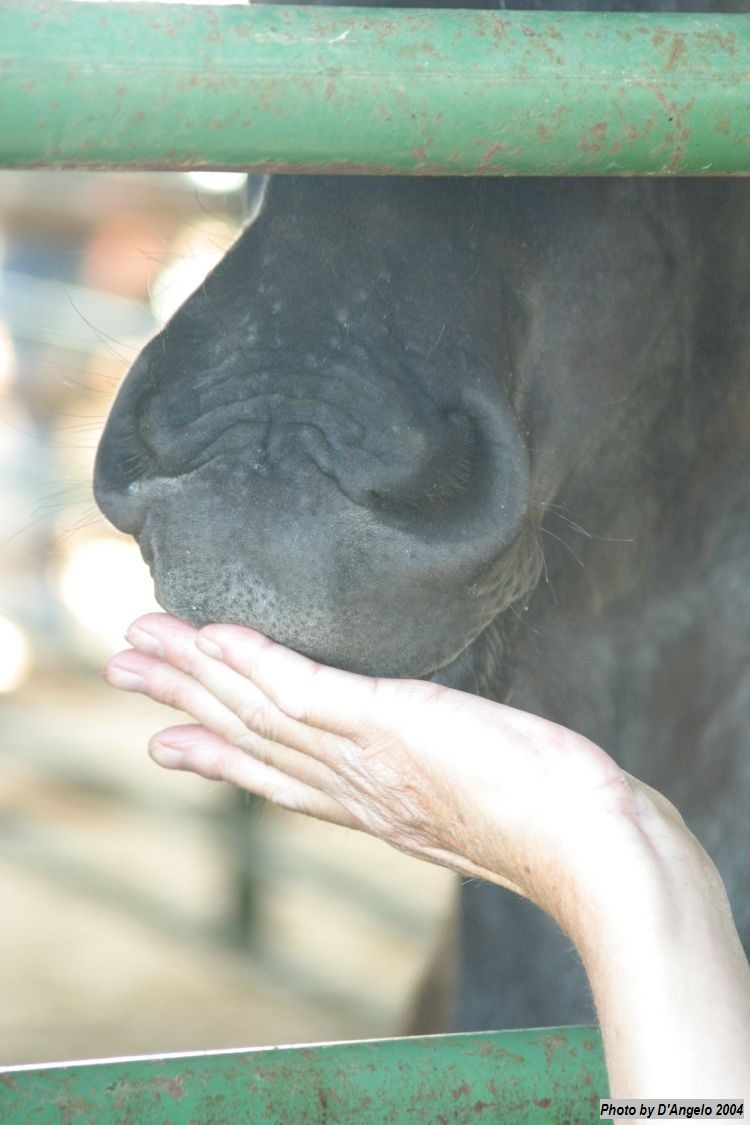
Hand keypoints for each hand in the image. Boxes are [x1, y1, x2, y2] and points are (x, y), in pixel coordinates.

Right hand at [104, 612, 635, 929]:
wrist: (588, 844)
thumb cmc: (553, 821)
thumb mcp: (478, 801)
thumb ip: (439, 777)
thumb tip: (437, 754)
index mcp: (369, 807)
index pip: (277, 775)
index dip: (217, 758)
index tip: (168, 744)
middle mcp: (351, 787)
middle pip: (248, 738)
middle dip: (181, 702)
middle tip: (123, 670)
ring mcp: (363, 757)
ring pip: (258, 707)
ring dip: (195, 670)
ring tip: (140, 638)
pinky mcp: (387, 724)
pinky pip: (301, 688)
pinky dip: (252, 660)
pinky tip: (214, 632)